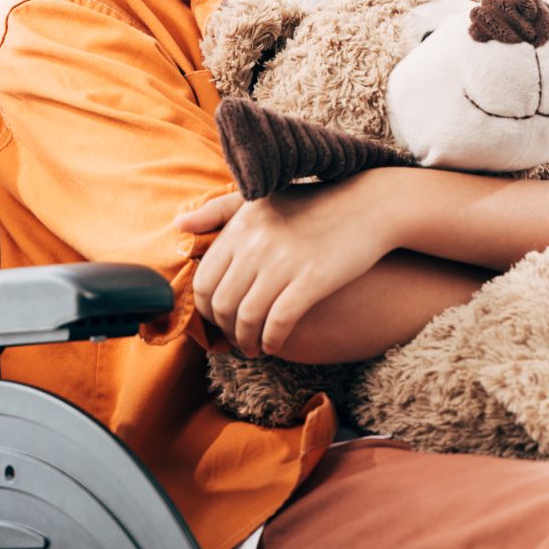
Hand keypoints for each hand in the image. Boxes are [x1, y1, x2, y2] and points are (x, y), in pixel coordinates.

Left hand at [172, 170, 403, 359]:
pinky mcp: (313, 279)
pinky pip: (278, 322)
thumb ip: (219, 211)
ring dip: (246, 342)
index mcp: (241, 225)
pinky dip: (271, 340)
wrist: (370, 205)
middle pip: (222, 304)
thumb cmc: (315, 204)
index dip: (207, 310)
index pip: (204, 281)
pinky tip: (275, 345)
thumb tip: (179, 224)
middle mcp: (257, 243)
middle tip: (238, 339)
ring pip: (247, 318)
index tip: (222, 320)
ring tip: (254, 348)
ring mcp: (284, 261)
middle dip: (226, 331)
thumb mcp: (263, 199)